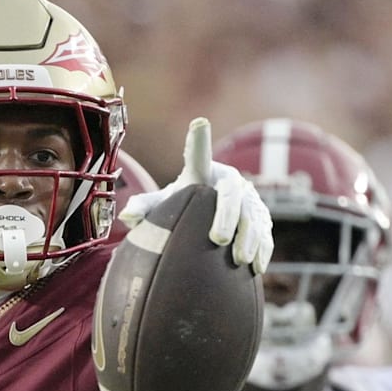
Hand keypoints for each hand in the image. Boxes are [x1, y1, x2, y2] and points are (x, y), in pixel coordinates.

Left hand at [118, 118, 272, 273]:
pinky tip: (256, 267)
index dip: (199, 140)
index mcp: (203, 172)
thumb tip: (125, 217)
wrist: (210, 211)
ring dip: (249, 237)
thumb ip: (144, 207)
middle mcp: (229, 181)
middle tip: (218, 239)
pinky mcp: (262, 217)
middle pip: (232, 194)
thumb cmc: (182, 204)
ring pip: (253, 215)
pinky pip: (266, 232)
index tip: (198, 123)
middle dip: (227, 216)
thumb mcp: (164, 202)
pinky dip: (263, 249)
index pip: (199, 155)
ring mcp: (249, 198)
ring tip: (239, 259)